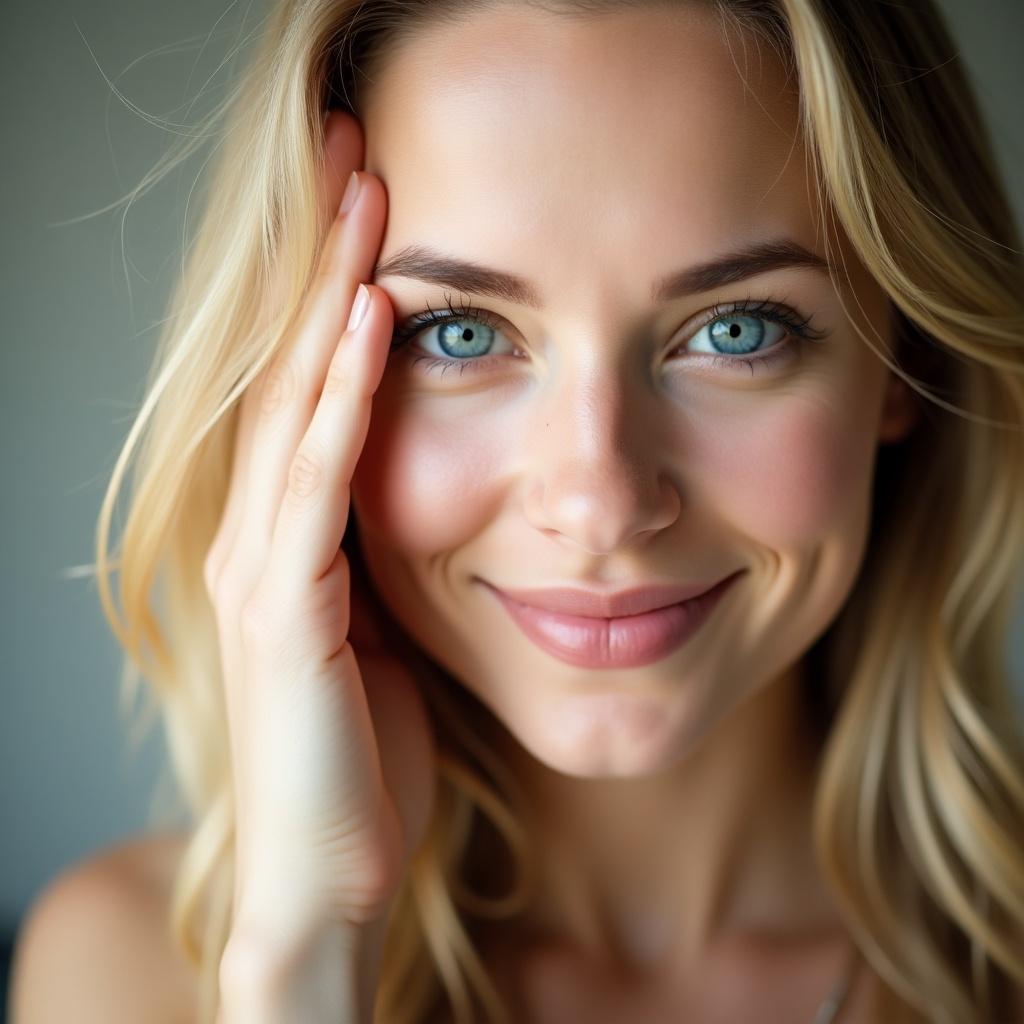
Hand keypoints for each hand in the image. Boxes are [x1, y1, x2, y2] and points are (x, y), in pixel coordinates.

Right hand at [203, 111, 435, 945]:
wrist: (334, 868)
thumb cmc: (368, 754)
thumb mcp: (389, 629)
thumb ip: (391, 552)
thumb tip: (441, 490)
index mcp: (290, 540)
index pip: (309, 390)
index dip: (341, 293)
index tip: (380, 208)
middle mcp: (257, 537)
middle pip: (291, 371)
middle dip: (329, 263)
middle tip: (361, 158)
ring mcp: (259, 570)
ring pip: (295, 407)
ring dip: (334, 298)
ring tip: (366, 200)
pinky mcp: (280, 612)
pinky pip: (317, 484)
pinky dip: (341, 399)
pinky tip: (373, 322)